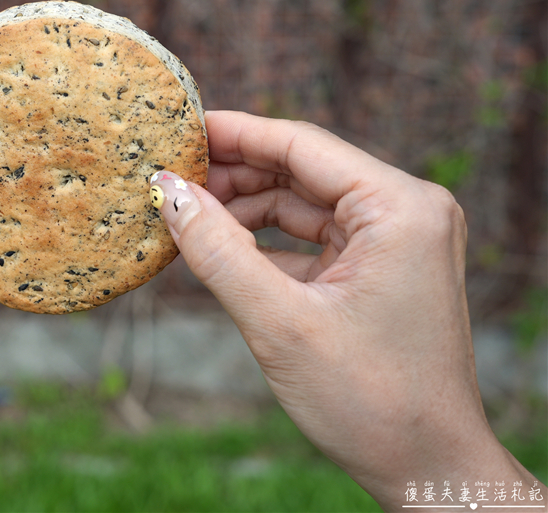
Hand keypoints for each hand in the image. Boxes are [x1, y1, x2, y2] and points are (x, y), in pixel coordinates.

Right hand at [150, 111, 537, 509]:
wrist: (427, 467)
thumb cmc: (370, 402)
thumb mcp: (279, 322)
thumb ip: (217, 250)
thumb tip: (167, 192)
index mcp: (400, 208)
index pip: (302, 146)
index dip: (234, 133)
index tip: (178, 128)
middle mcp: (406, 210)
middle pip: (302, 169)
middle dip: (234, 173)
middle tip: (170, 178)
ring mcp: (396, 238)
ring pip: (303, 201)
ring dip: (246, 207)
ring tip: (187, 215)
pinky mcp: (381, 265)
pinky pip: (313, 234)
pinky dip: (266, 239)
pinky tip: (221, 246)